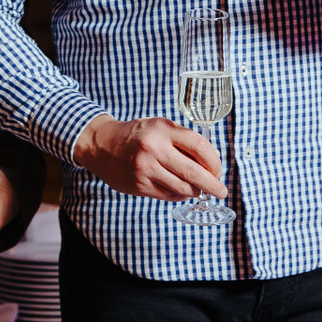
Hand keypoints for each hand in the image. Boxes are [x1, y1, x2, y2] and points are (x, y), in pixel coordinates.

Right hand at [74, 115, 227, 201]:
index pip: (199, 146)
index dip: (215, 161)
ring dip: (195, 191)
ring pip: (182, 188)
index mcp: (162, 130)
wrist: (101, 145)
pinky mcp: (139, 185)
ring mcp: (145, 169)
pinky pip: (168, 195)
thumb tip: (213, 161)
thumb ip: (184, 140)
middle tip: (221, 191)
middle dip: (213, 185)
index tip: (218, 170)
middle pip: (194, 172)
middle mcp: (154, 148)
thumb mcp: (159, 127)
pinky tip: (178, 190)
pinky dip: (178, 195)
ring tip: (197, 189)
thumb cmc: (136, 135)